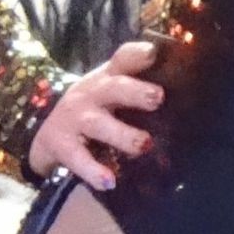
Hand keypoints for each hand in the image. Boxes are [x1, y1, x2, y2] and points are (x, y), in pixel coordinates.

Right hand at [26, 40, 163, 188]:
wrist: (45, 131)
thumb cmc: (95, 108)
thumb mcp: (112, 90)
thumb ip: (140, 88)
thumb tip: (188, 94)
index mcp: (109, 77)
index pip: (124, 59)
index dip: (138, 54)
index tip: (154, 52)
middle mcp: (92, 93)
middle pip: (114, 88)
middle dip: (136, 92)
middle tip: (158, 98)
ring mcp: (76, 118)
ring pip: (99, 125)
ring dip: (123, 135)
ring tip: (144, 145)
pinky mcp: (63, 145)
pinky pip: (79, 158)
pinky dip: (93, 171)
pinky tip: (109, 181)